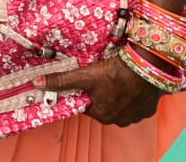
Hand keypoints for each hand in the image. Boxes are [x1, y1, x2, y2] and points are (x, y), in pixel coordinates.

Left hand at [37, 54, 161, 126]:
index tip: (87, 81)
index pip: (86, 105)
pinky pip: (136, 102)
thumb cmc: (115, 73)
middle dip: (102, 93)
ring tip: (117, 77)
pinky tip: (130, 81)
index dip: (85, 92)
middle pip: (103, 105)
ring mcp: (136, 116)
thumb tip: (36, 83)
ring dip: (118, 94)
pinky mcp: (149, 108)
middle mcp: (120, 120)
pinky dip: (133, 93)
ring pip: (120, 104)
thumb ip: (61, 81)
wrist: (147, 66)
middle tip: (103, 76)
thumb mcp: (84, 76)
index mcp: (103, 116)